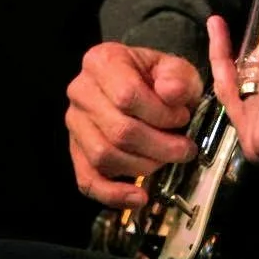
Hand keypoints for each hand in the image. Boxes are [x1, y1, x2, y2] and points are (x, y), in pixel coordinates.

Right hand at [66, 42, 203, 208]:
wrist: (141, 84)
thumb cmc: (159, 77)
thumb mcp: (175, 68)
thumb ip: (177, 77)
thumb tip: (171, 93)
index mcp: (102, 61)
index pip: (127, 96)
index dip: (160, 114)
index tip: (183, 117)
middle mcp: (80, 91)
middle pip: (118, 130)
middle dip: (159, 146)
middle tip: (184, 149)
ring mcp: (74, 123)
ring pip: (105, 156)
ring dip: (144, 165)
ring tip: (167, 160)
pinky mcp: (75, 151)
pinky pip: (87, 180)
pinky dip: (113, 195)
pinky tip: (140, 197)